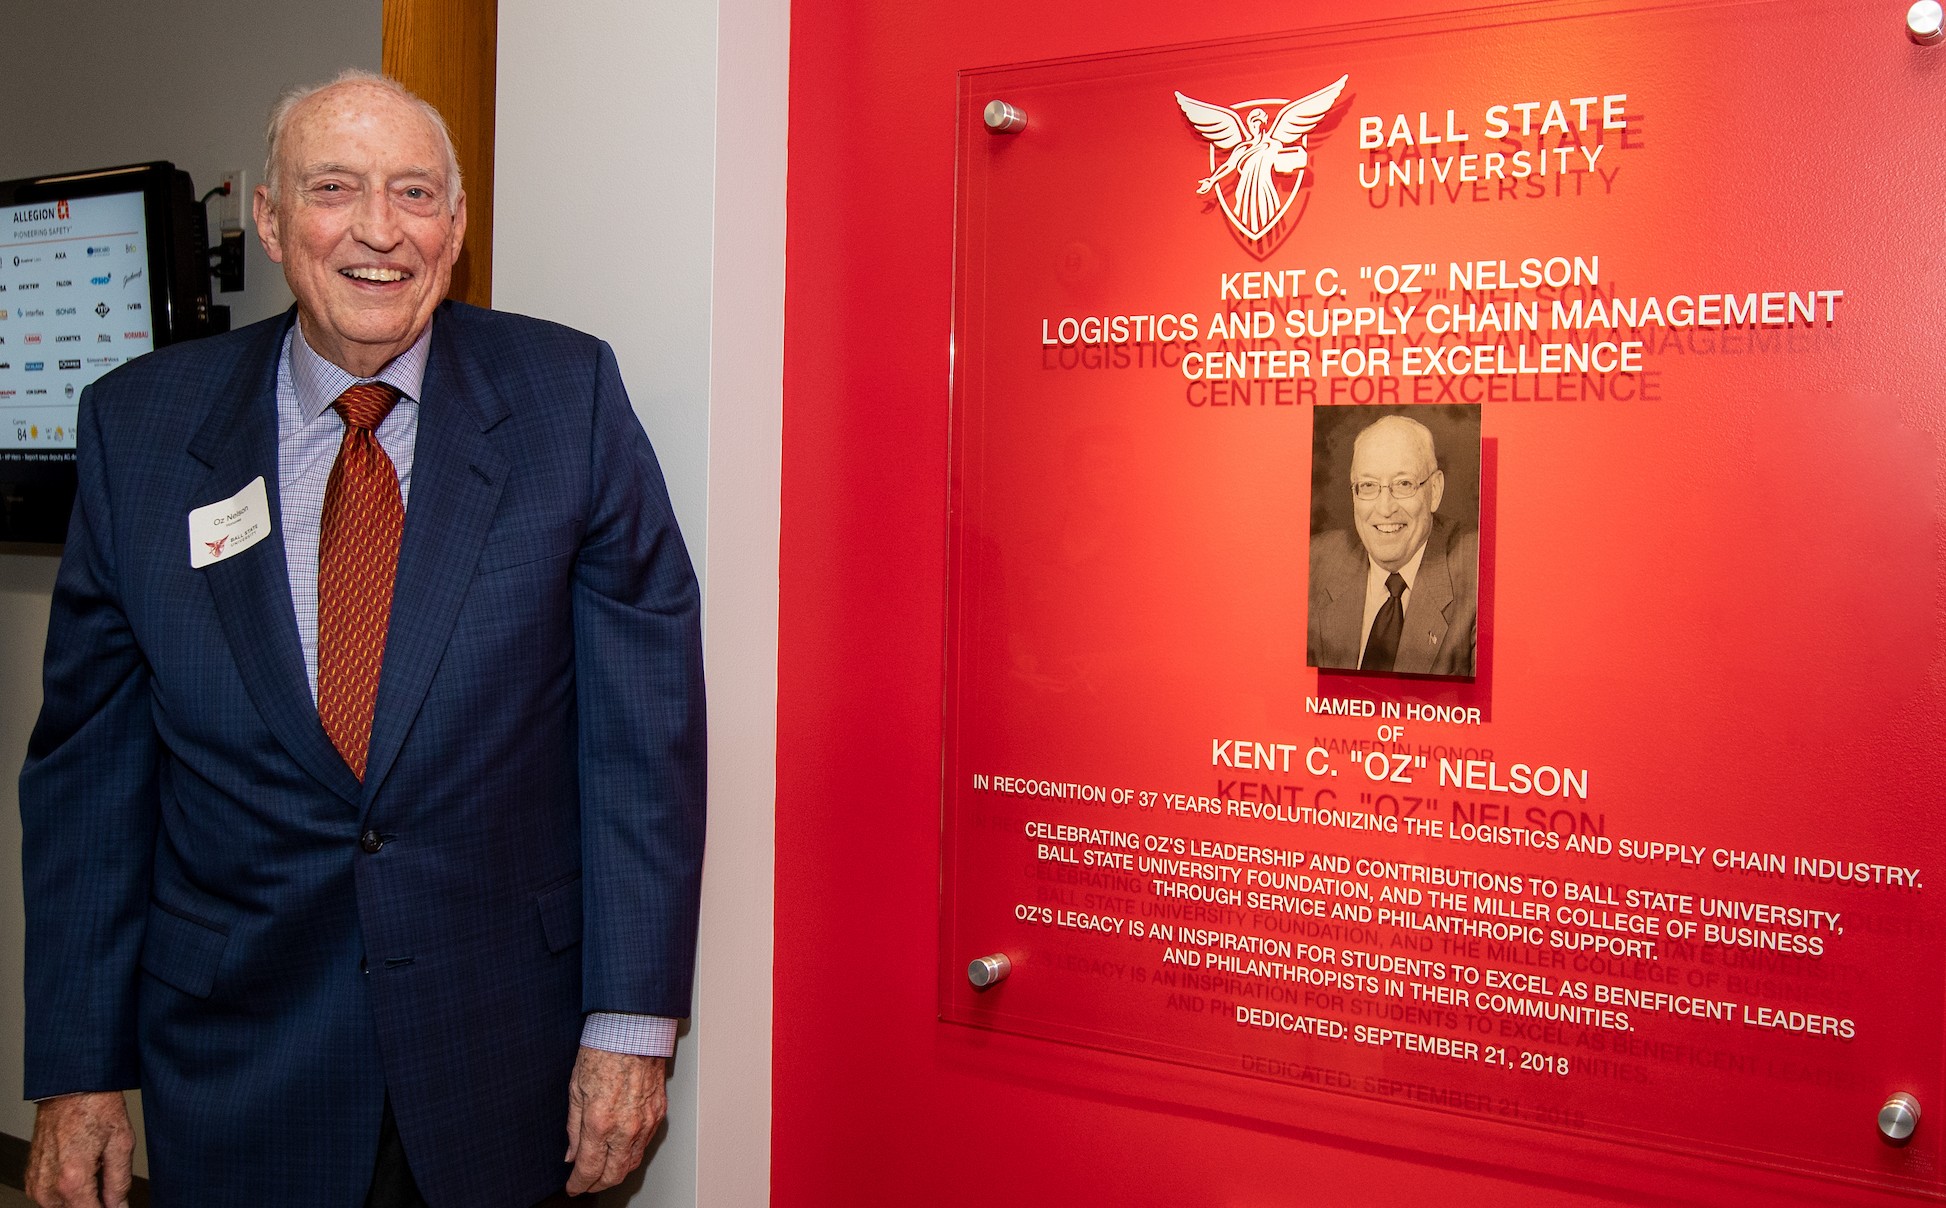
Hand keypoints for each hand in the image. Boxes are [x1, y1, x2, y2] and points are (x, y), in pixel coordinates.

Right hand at [25, 1092, 134, 1207]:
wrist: (70, 1088)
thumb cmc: (95, 1108)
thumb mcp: (121, 1144)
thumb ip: (120, 1183)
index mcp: (72, 1180)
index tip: (116, 1205)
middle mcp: (48, 1186)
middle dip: (95, 1202)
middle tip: (107, 1179)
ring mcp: (37, 1183)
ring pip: (64, 1207)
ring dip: (81, 1196)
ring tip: (95, 1169)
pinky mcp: (32, 1178)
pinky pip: (51, 1197)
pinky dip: (67, 1190)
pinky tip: (81, 1169)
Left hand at [563, 1047, 666, 1194]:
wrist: (634, 1028)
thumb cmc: (604, 1050)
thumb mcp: (575, 1089)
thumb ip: (573, 1127)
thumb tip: (572, 1153)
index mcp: (600, 1122)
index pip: (589, 1169)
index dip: (579, 1184)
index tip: (573, 1186)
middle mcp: (626, 1127)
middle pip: (614, 1174)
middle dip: (598, 1185)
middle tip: (587, 1184)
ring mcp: (646, 1121)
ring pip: (633, 1162)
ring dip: (617, 1172)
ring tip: (604, 1171)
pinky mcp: (659, 1112)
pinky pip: (645, 1144)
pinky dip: (632, 1153)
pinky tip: (622, 1150)